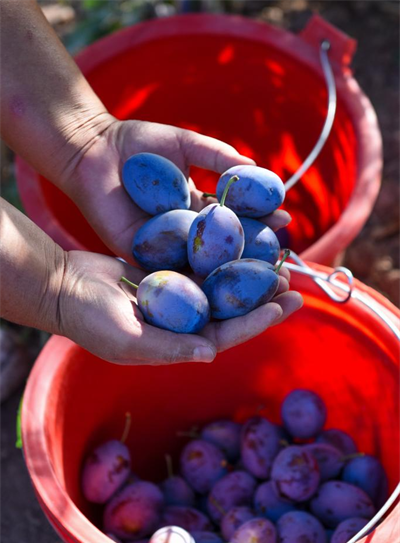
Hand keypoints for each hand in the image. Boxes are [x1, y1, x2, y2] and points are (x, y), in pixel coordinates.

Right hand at [58, 251, 301, 364]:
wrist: (63, 286)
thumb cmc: (89, 319)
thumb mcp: (126, 339)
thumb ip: (168, 348)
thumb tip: (211, 352)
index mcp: (178, 343)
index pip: (225, 335)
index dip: (255, 322)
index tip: (283, 306)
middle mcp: (183, 322)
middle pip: (231, 310)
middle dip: (262, 298)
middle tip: (293, 281)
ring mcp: (178, 296)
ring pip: (222, 286)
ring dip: (248, 274)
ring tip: (277, 259)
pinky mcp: (170, 272)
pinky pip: (203, 263)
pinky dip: (224, 255)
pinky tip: (244, 241)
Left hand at [64, 118, 291, 262]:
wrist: (93, 150)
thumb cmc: (136, 143)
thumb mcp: (185, 145)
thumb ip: (216, 157)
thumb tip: (255, 170)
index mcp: (196, 207)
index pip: (235, 218)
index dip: (259, 220)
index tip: (285, 219)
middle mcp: (184, 230)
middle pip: (223, 249)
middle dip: (254, 256)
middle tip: (283, 264)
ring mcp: (164, 245)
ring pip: (202, 264)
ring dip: (232, 275)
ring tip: (261, 281)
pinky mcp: (142, 255)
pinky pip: (171, 268)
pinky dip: (195, 277)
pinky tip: (220, 284)